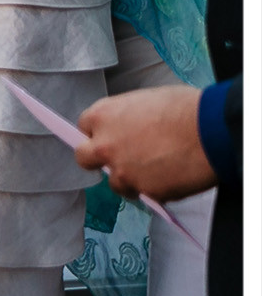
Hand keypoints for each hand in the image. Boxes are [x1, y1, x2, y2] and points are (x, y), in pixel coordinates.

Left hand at [74, 85, 215, 202]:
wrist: (210, 130)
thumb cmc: (184, 109)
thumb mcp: (144, 101)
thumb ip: (125, 117)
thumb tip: (127, 127)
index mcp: (103, 116)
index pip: (85, 127)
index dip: (99, 133)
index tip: (109, 137)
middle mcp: (105, 145)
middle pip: (84, 158)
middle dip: (98, 159)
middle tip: (118, 159)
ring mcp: (123, 171)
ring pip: (115, 183)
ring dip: (129, 180)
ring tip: (154, 171)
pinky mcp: (145, 191)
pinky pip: (145, 195)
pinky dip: (155, 190)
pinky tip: (172, 178)